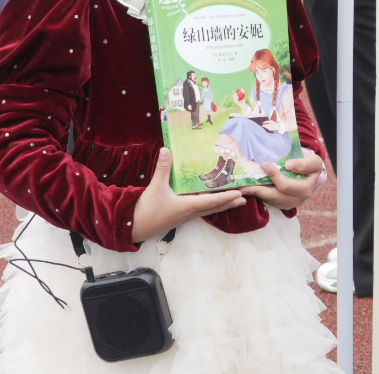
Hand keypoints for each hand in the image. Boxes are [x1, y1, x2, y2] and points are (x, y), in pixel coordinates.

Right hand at [130, 148, 245, 242]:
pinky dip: (209, 206)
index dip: (227, 197)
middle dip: (230, 203)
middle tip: (246, 198)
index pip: (212, 202)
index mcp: (187, 206)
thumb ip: (162, 168)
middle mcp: (189, 213)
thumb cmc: (145, 209)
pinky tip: (210, 203)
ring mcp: (185, 217)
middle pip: (215, 208)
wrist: (132, 228)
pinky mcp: (179, 218)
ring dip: (222, 205)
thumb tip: (166, 149)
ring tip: (235, 201)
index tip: (240, 194)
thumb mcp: (155, 187)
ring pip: (208, 211)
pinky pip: (199, 212)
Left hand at [239, 154, 325, 209]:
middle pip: (275, 195)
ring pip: (271, 200)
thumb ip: (304, 163)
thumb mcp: (313, 160)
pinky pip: (270, 202)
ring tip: (242, 189)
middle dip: (258, 189)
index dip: (275, 175)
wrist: (310, 173)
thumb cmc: (309, 164)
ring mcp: (291, 203)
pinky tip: (249, 190)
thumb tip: (288, 166)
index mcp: (307, 188)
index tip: (264, 164)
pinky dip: (260, 196)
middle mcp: (300, 198)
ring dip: (256, 194)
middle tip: (244, 184)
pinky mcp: (284, 205)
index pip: (287, 184)